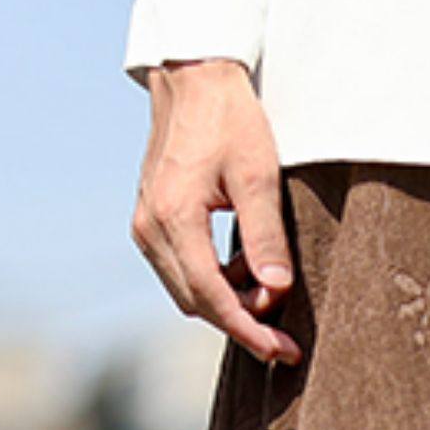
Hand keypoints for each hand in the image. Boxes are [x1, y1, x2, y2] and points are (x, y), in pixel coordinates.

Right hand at [132, 60, 299, 362]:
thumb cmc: (229, 118)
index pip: (212, 298)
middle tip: (285, 336)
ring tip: (270, 292)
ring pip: (186, 290)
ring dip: (228, 301)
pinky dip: (214, 279)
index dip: (249, 330)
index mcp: (173, 219)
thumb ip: (266, 236)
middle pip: (196, 302)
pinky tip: (246, 269)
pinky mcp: (151, 219)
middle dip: (241, 322)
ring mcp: (144, 225)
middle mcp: (149, 228)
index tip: (282, 351)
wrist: (193, 77)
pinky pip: (181, 268)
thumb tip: (276, 291)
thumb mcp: (259, 175)